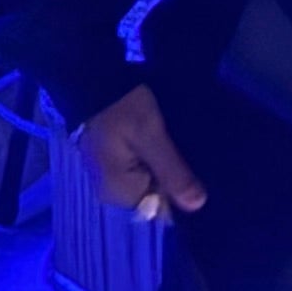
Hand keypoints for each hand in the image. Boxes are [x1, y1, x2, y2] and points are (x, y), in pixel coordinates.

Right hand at [79, 84, 206, 220]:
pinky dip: (156, 160)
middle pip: (157, 196)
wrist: (92, 80)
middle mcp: (113, 194)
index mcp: (119, 193)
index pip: (162, 210)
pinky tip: (168, 145)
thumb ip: (173, 172)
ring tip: (183, 148)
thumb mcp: (151, 136)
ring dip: (168, 167)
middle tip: (191, 154)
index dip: (182, 194)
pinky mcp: (114, 164)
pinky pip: (143, 170)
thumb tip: (198, 206)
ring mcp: (112, 179)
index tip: (199, 173)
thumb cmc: (121, 108)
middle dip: (175, 178)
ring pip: (152, 182)